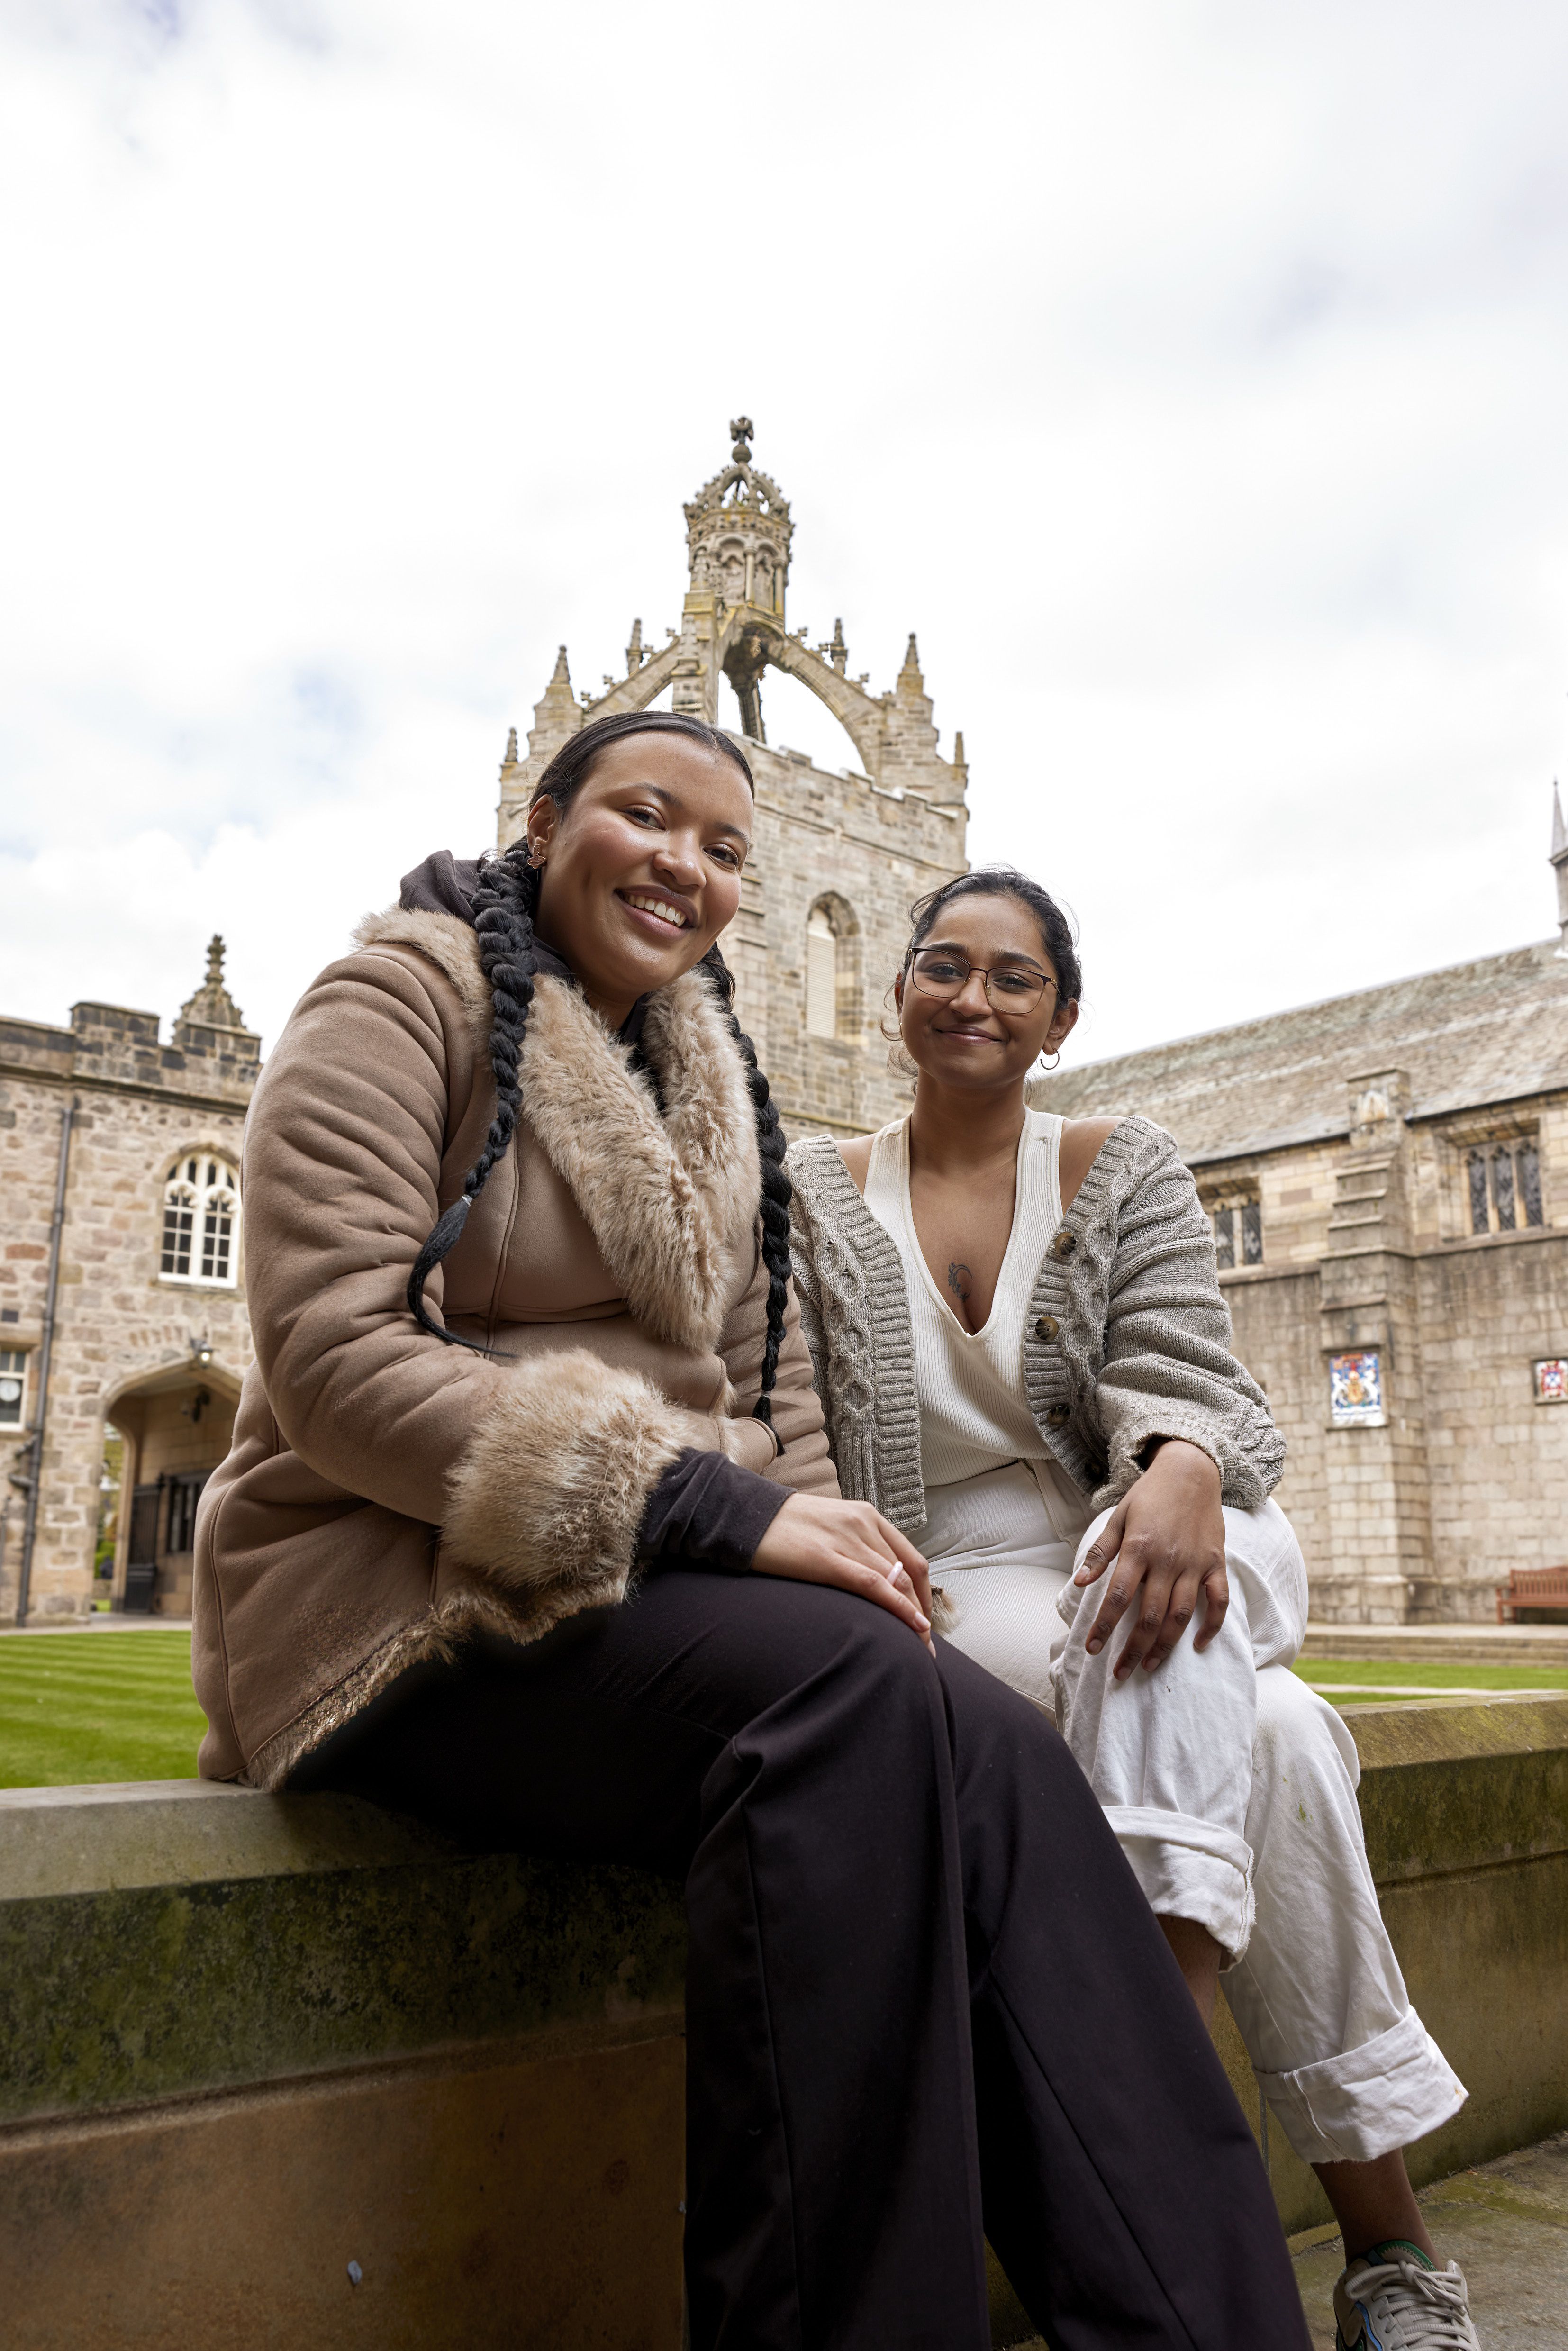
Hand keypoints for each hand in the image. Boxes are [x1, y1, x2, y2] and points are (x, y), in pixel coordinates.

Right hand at [751, 1493, 934, 1650]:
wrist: (744, 1515)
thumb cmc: (785, 1528)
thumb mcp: (830, 1528)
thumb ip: (855, 1547)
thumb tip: (875, 1582)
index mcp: (867, 1515)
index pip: (911, 1558)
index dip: (923, 1594)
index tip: (925, 1622)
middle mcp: (863, 1524)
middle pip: (908, 1574)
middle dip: (922, 1612)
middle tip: (927, 1646)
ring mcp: (846, 1539)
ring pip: (896, 1582)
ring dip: (913, 1618)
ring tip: (920, 1648)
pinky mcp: (825, 1559)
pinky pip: (873, 1585)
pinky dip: (898, 1607)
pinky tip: (914, 1627)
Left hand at [1072, 1439, 1226, 1676]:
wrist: (1191, 1471)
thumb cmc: (1149, 1496)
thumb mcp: (1117, 1517)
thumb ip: (1099, 1552)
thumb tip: (1078, 1583)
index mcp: (1139, 1549)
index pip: (1118, 1598)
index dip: (1104, 1627)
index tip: (1092, 1649)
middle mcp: (1168, 1560)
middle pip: (1150, 1616)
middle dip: (1133, 1649)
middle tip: (1121, 1673)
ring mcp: (1196, 1564)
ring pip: (1181, 1615)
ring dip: (1165, 1646)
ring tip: (1149, 1666)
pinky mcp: (1217, 1563)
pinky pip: (1218, 1601)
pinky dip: (1211, 1626)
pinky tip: (1198, 1645)